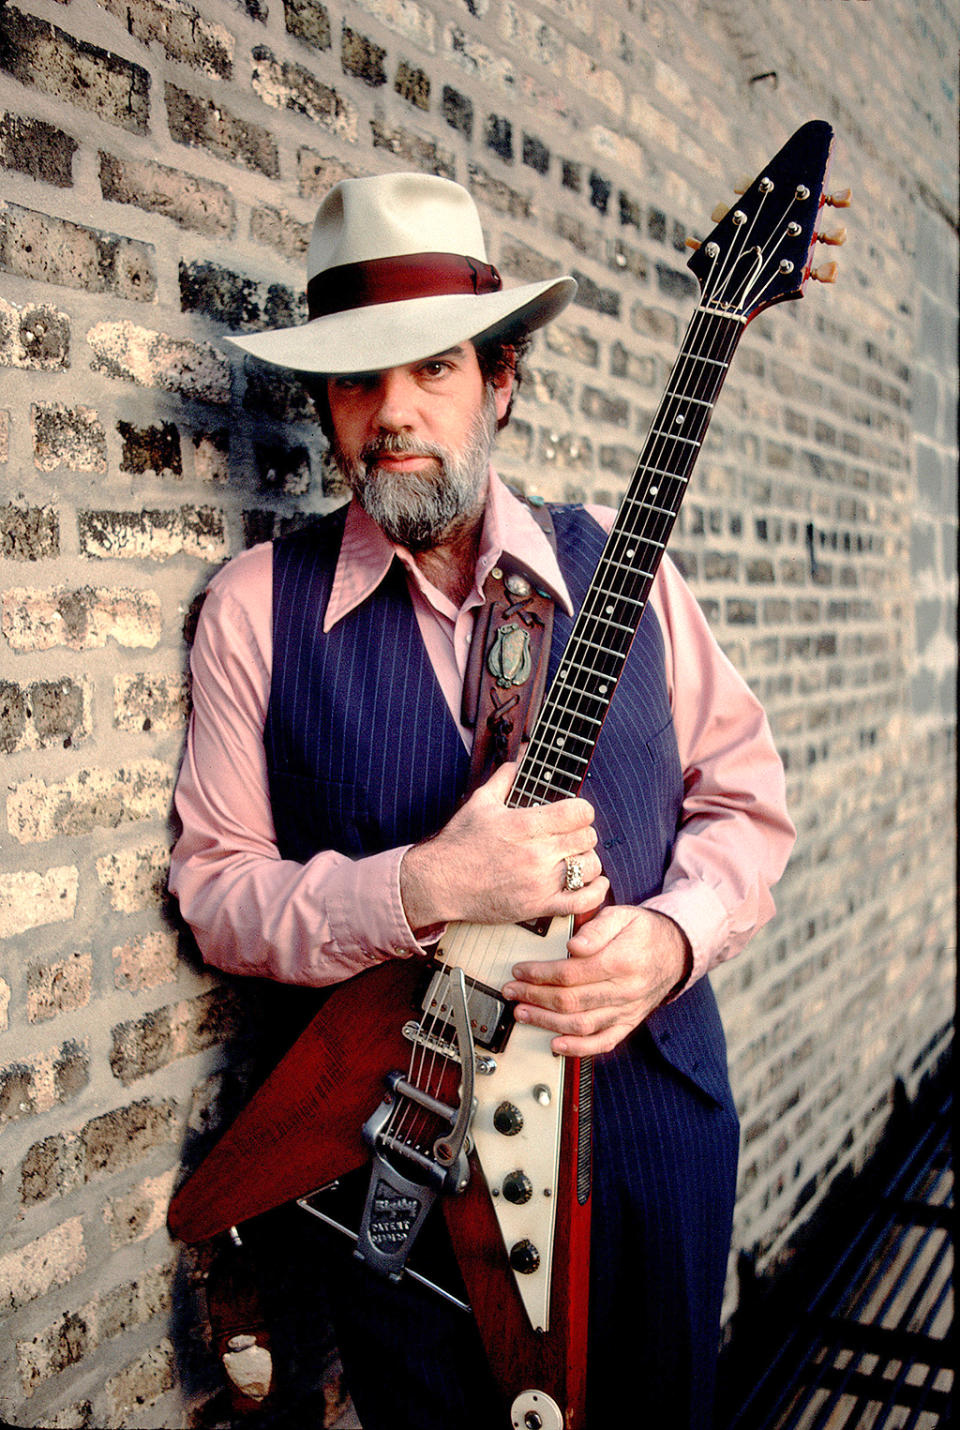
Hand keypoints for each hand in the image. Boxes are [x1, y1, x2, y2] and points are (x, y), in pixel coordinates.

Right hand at [400, 762, 608, 930]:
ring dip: (587, 859)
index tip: (574, 813)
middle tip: (571, 835)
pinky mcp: (539, 906)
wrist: (440, 883)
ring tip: (575, 857)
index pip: (578, 812)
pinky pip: (581, 901)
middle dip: (582, 833)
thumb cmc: (459, 843)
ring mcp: (539, 882)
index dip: (582, 810)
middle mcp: (536, 853)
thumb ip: (505, 777)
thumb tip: (519, 757)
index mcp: (525, 825)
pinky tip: (596, 883)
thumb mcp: (480, 802)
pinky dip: (595, 892)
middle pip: (587, 837)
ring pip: (590, 866)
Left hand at [502, 906, 691, 1056]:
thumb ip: (595, 928)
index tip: (520, 970)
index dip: (540, 974)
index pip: (571, 973)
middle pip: (571, 1000)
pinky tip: (556, 1044)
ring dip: (546, 1022)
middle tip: (512, 991)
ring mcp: (627, 1010)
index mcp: (622, 961)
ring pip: (581, 1024)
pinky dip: (578, 1048)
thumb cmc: (642, 931)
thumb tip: (573, 946)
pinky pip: (603, 1042)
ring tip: (523, 1013)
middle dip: (534, 996)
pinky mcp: (628, 1023)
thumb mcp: (621, 916)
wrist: (675, 951)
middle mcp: (626, 990)